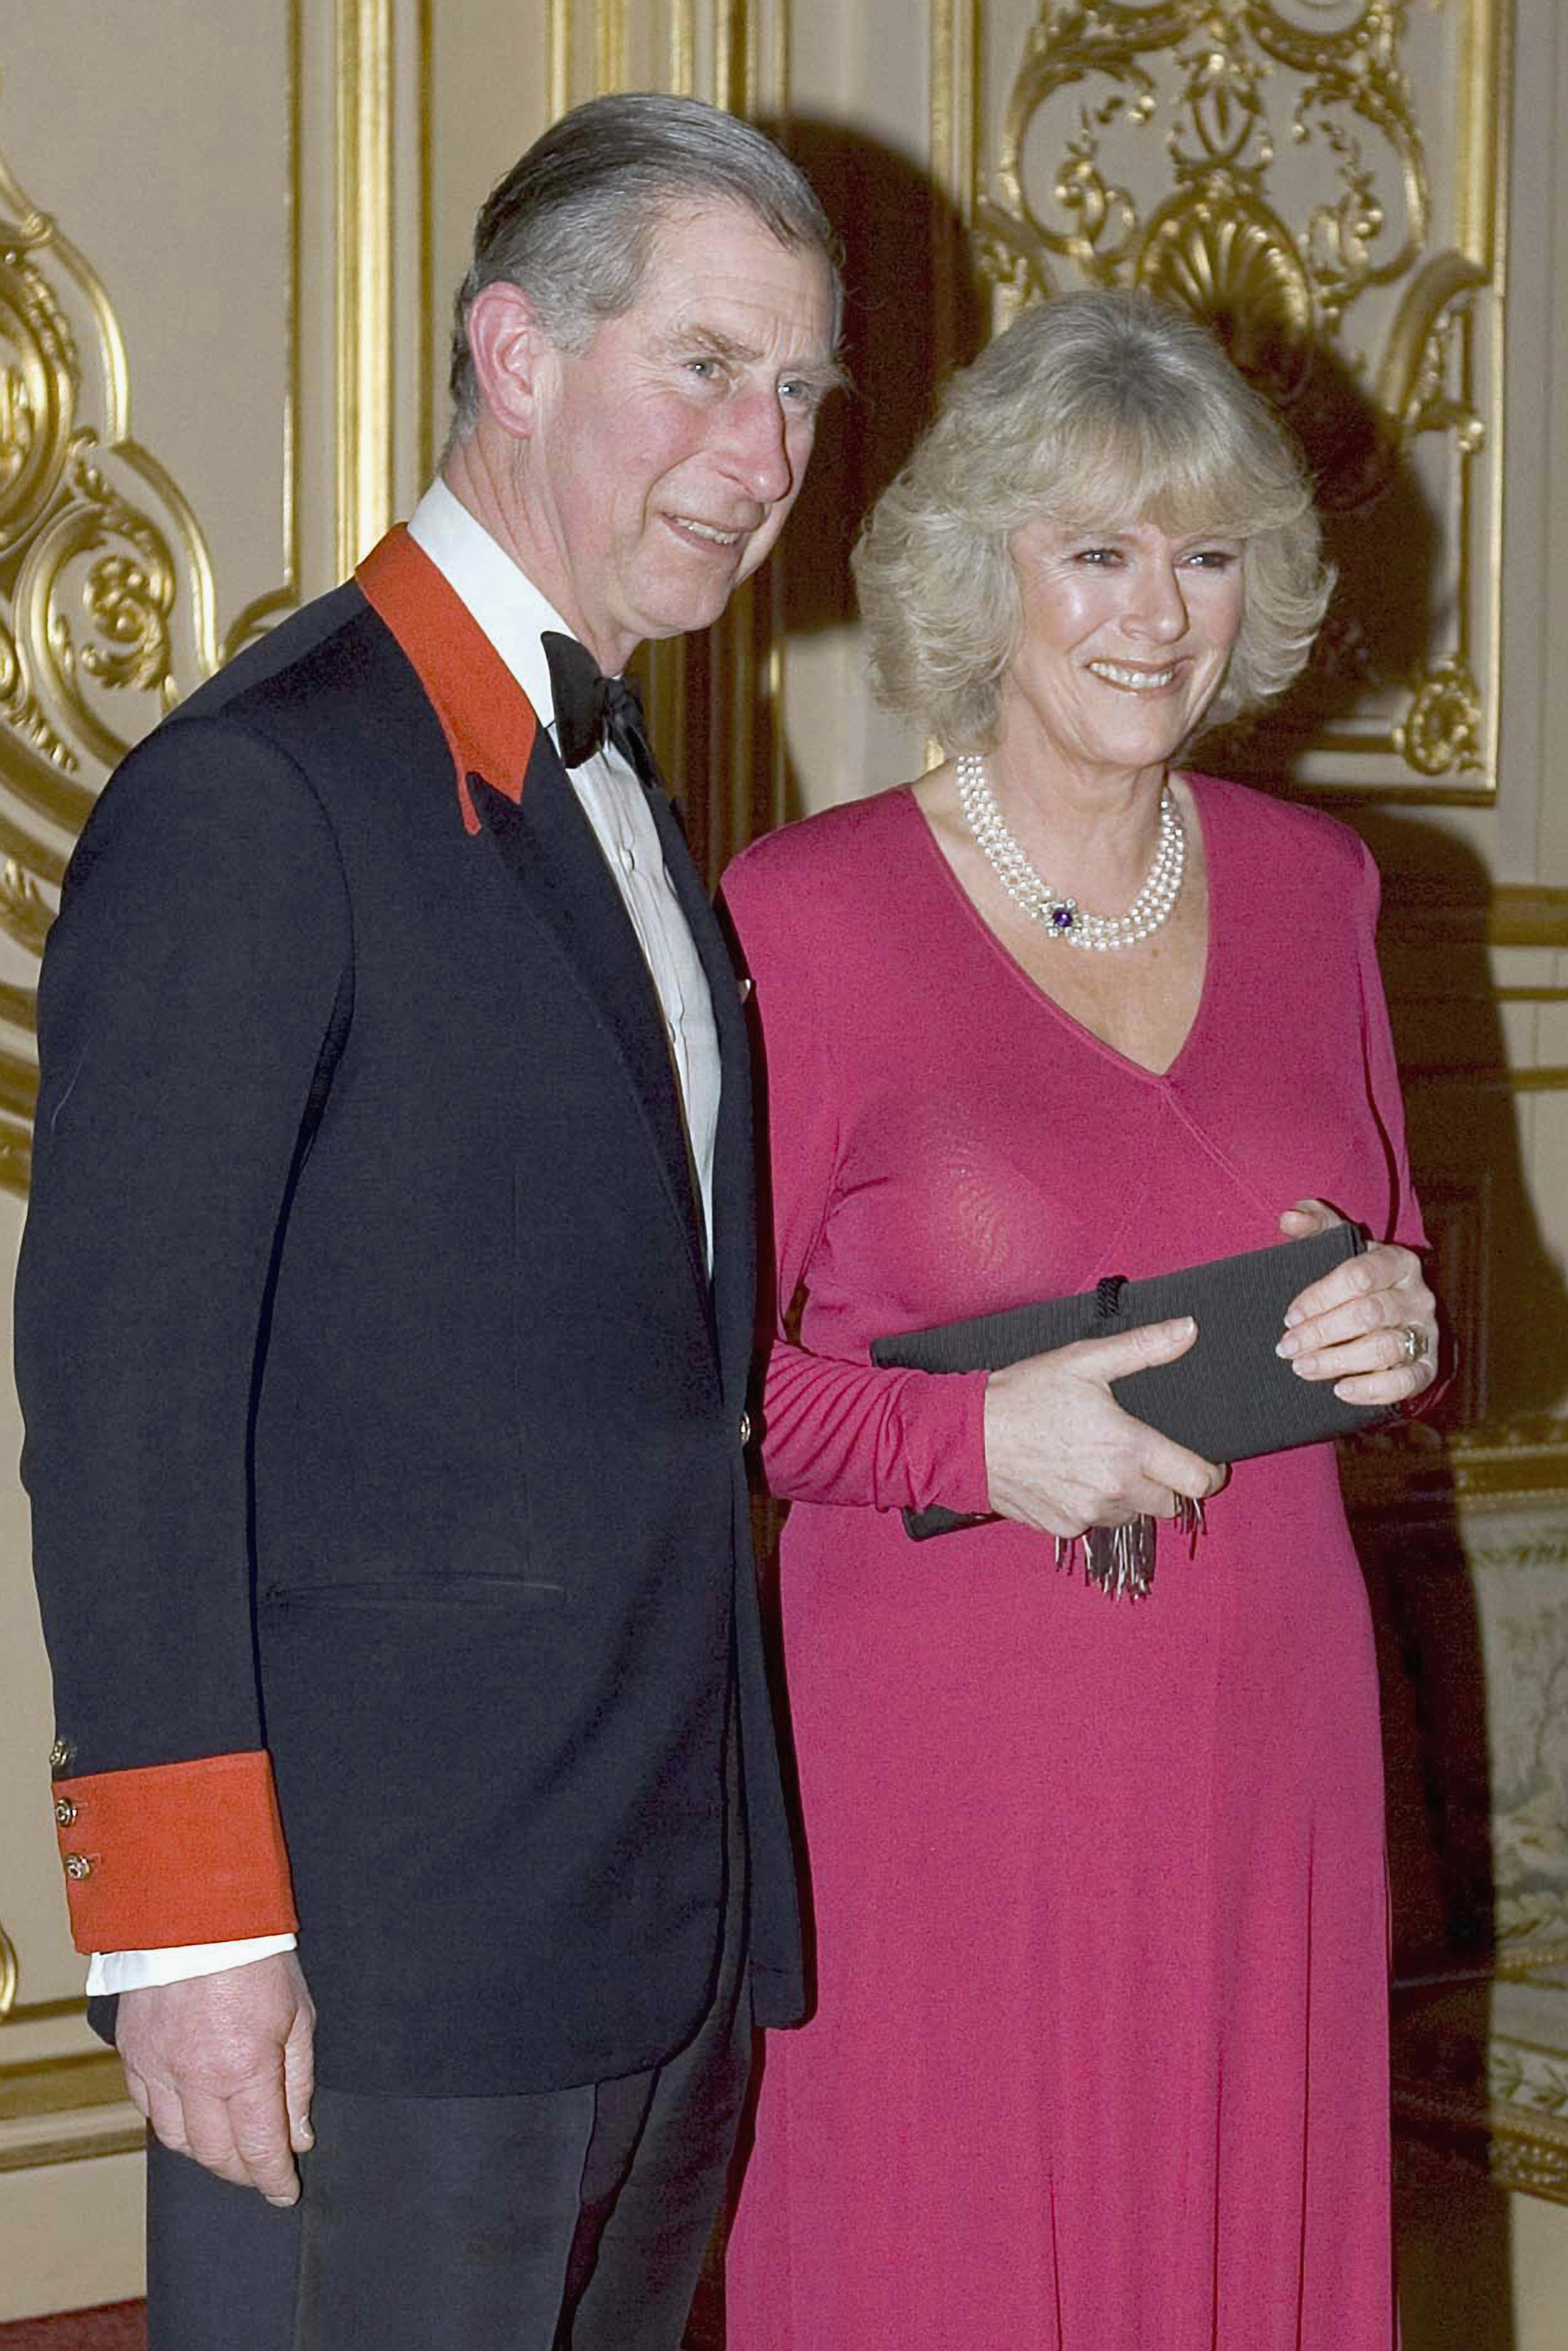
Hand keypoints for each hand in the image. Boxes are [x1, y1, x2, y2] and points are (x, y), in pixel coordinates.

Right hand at [117, 1951, 314, 2203]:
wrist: (198, 1908)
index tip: (285, 2191)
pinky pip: (146, 2107)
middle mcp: (195, 2078)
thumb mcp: (298, 2015)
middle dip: (242, 2171)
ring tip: (228, 2144)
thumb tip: (299, 2136)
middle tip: (261, 2168)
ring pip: (176, 2140)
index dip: (274, 2180)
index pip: (258, 2149)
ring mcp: (157, 2067)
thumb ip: (298, 2082)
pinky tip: (190, 2113)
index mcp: (244, 2069)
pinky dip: (170, 2121)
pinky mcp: (132, 2052)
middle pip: (214, 2155)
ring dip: (205, 2152)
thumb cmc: (256, 1954)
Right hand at [984, 1314, 1224, 1539]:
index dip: (1209, 1473)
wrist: (968, 1437)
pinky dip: (1096, 1505)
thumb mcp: (1085, 1361)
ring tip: (1106, 1463)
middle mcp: (1114, 1489)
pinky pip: (1097, 1523)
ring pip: (1135, 1516)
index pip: (1197, 1482)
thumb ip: (1143, 1348)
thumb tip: (1188, 1330)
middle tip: (1148, 1456)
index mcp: (1129, 1449)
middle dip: (1169, 1484)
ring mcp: (1088, 1514)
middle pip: (1172, 1505)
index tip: (1205, 1462)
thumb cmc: (1025, 1395)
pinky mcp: (1064, 1528)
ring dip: (1132, 1496)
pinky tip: (1075, 1477)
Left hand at [1275, 1198, 1438, 1406]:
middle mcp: (1417, 1296)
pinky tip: (1340, 1390)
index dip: (1320, 1297)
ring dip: (1338, 1361)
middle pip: (1369, 1314)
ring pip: (1385, 1348)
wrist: (1385, 1318)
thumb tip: (1290, 1216)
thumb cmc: (1354, 1278)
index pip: (1359, 1275)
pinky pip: (1405, 1382)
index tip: (1289, 1315)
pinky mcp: (1426, 1367)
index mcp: (1397, 1261)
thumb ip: (1315, 1225)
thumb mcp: (1337, 1246)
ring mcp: (1424, 1333)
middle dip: (1321, 1332)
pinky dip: (1372, 1389)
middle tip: (1286, 1347)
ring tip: (1302, 1368)